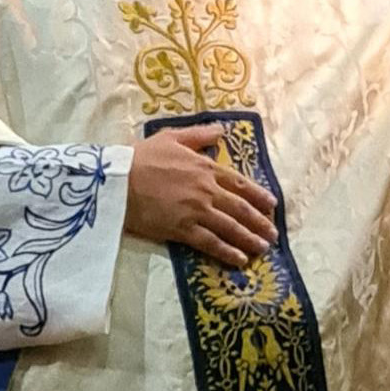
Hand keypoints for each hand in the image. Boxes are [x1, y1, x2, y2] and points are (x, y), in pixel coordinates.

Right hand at [125, 124, 277, 267]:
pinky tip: (240, 260)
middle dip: (259, 222)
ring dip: (249, 239)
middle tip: (273, 233)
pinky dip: (227, 252)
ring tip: (263, 248)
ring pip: (230, 227)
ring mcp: (196, 211)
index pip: (240, 184)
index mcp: (205, 168)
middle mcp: (206, 190)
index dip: (259, 195)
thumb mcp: (171, 137)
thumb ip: (199, 135)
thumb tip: (222, 130)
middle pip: (240, 208)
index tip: (272, 205)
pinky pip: (211, 243)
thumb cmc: (140, 157)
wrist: (116, 180)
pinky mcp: (182, 229)